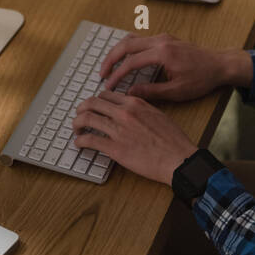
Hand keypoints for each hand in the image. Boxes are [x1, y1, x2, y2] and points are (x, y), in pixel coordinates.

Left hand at [72, 90, 197, 184]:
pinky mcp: (115, 149)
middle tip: (79, 115)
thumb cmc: (172, 140)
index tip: (92, 107)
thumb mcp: (157, 114)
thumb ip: (140, 109)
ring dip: (77, 124)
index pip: (105, 95)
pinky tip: (79, 143)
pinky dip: (80, 141)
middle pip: (92, 104)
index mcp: (135, 103)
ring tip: (76, 129)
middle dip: (81, 109)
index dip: (95, 100)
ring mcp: (118, 130)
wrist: (178, 158)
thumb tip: (128, 109)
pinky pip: (90, 141)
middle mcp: (124, 113)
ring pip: (87, 120)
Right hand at [100, 33, 239, 101]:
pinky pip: (141, 39)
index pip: (131, 62)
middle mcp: (161, 41)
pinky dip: (129, 48)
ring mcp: (163, 37)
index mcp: (163, 53)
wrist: (220, 64)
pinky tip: (125, 59)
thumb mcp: (177, 91)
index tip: (108, 85)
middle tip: (102, 74)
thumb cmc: (202, 79)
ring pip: (132, 39)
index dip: (117, 74)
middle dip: (111, 59)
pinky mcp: (166, 39)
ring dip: (118, 51)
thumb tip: (130, 93)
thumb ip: (151, 92)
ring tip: (110, 66)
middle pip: (126, 45)